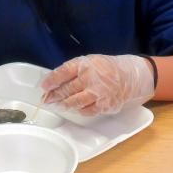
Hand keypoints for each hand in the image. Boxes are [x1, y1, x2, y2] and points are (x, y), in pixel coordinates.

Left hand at [41, 54, 155, 115]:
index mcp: (85, 64)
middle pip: (66, 89)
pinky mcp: (104, 105)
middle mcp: (91, 78)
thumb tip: (54, 81)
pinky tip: (76, 108)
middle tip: (47, 99)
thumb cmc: (106, 69)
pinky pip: (86, 110)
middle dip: (54, 95)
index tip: (44, 87)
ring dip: (64, 104)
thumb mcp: (90, 62)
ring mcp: (98, 93)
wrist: (129, 76)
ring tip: (59, 105)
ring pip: (74, 102)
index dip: (51, 81)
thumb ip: (73, 70)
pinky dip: (79, 110)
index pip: (63, 73)